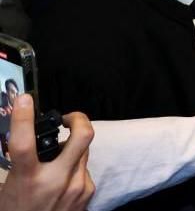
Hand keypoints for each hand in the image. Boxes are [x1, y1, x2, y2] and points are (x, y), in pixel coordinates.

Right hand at [0, 94, 94, 210]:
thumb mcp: (5, 190)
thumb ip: (16, 164)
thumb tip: (19, 139)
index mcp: (27, 179)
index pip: (24, 144)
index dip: (24, 118)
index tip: (24, 99)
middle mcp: (56, 181)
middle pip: (82, 136)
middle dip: (78, 119)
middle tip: (67, 119)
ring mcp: (77, 187)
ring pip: (83, 151)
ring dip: (72, 148)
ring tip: (56, 157)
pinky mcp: (88, 194)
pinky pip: (84, 169)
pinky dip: (74, 167)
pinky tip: (62, 178)